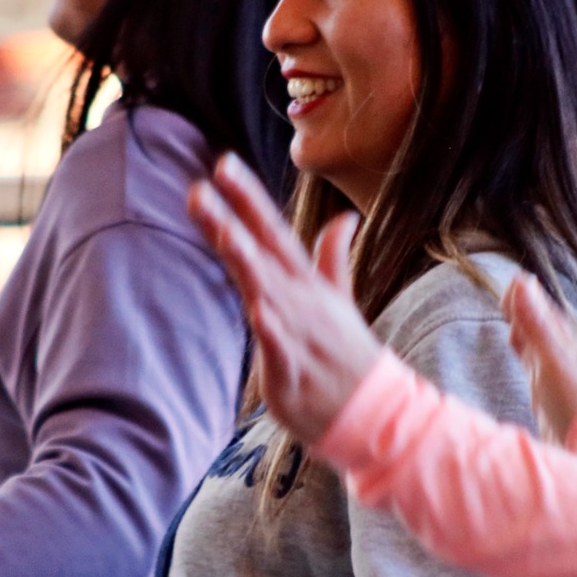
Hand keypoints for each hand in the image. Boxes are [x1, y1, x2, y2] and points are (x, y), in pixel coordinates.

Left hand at [186, 154, 380, 443]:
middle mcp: (299, 301)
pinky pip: (281, 346)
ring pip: (266, 291)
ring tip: (224, 232)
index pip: (273, 231)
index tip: (223, 163)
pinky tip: (258, 309)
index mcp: (305, 284)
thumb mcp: (339, 300)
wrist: (373, 412)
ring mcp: (298, 333)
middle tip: (203, 185)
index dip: (248, 198)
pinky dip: (272, 327)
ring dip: (246, 262)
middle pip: (262, 253)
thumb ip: (332, 258)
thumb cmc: (347, 355)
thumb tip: (345, 217)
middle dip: (234, 219)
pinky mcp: (293, 369)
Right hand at [503, 275, 576, 441]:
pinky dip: (529, 363)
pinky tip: (530, 370)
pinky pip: (538, 372)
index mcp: (563, 342)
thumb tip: (521, 280)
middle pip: (540, 328)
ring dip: (526, 338)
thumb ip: (534, 322)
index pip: (541, 310)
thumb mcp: (551, 357)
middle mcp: (562, 357)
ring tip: (515, 331)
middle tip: (507, 302)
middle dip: (524, 315)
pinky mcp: (553, 400)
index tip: (511, 284)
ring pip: (539, 349)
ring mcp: (558, 378)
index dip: (525, 297)